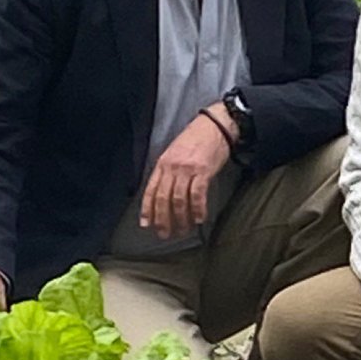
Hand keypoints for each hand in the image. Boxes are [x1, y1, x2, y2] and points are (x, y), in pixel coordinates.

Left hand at [140, 109, 234, 238]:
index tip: (147, 224)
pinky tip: (199, 218)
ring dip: (181, 218)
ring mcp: (187, 169)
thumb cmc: (196, 139)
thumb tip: (165, 193)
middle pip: (163, 198)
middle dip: (163, 219)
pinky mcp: (203, 171)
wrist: (214, 125)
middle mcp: (172, 168)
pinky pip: (198, 195)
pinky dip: (198, 209)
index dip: (147, 209)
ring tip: (183, 230)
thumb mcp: (174, 153)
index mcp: (162, 164)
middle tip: (165, 234)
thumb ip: (168, 171)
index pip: (151, 190)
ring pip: (179, 200)